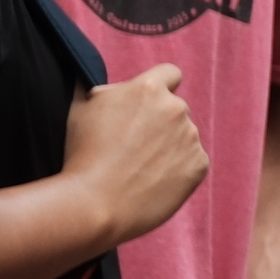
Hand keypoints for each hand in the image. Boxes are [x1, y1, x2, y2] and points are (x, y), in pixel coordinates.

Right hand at [62, 69, 209, 248]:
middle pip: (174, 108)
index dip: (159, 87)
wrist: (93, 204)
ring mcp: (190, 137)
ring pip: (183, 136)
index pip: (169, 74)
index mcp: (149, 89)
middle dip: (159, 121)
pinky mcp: (199, 164)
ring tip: (138, 168)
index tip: (148, 104)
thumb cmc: (81, 155)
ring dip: (168, 146)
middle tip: (132, 146)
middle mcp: (176, 108)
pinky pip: (192, 161)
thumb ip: (100, 88)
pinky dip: (178, 169)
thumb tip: (102, 79)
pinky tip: (152, 181)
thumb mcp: (80, 108)